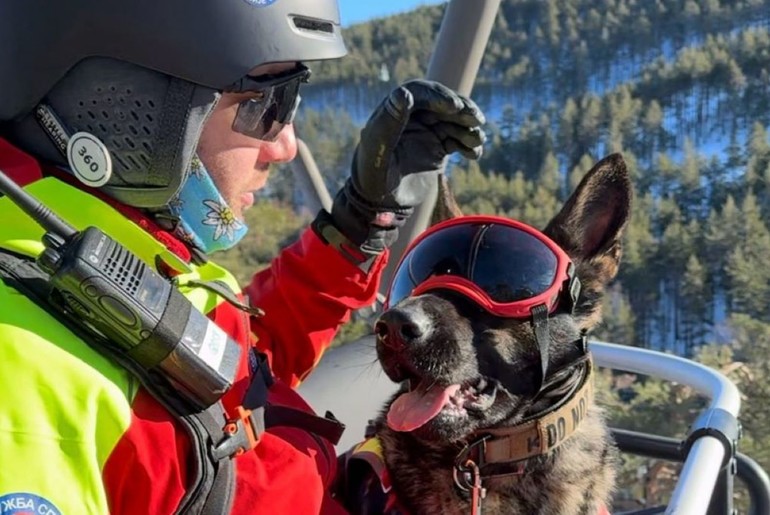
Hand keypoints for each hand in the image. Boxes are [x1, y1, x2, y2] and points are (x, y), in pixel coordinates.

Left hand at [327, 80, 485, 256]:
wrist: (380, 205)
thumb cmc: (372, 178)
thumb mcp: (379, 151)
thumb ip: (390, 123)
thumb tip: (404, 92)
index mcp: (393, 112)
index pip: (419, 93)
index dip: (439, 96)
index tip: (455, 107)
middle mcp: (411, 119)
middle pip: (441, 104)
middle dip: (462, 110)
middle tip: (477, 120)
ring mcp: (425, 132)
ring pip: (453, 122)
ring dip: (469, 128)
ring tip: (478, 140)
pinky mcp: (437, 148)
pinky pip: (458, 140)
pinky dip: (469, 145)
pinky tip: (475, 154)